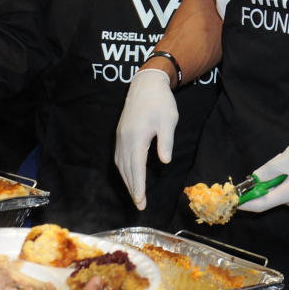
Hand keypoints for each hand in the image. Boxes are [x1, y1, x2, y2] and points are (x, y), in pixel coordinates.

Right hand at [114, 68, 177, 210]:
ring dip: (127, 181)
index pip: (136, 168)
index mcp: (136, 137)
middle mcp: (125, 139)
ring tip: (136, 195)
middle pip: (126, 170)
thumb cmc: (160, 102)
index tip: (141, 201)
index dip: (138, 187)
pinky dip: (124, 170)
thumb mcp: (168, 121)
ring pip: (121, 165)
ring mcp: (121, 137)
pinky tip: (129, 176)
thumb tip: (165, 162)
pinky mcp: (121, 134)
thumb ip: (166, 142)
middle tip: (140, 205)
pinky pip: (119, 157)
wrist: (146, 84)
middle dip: (133, 189)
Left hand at [237, 142, 288, 212]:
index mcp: (287, 195)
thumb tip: (252, 180)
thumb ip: (268, 170)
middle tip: (281, 157)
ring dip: (278, 168)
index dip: (244, 202)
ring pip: (276, 182)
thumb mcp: (288, 159)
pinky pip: (285, 180)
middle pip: (267, 191)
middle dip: (267, 174)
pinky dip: (285, 168)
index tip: (232, 198)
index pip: (260, 204)